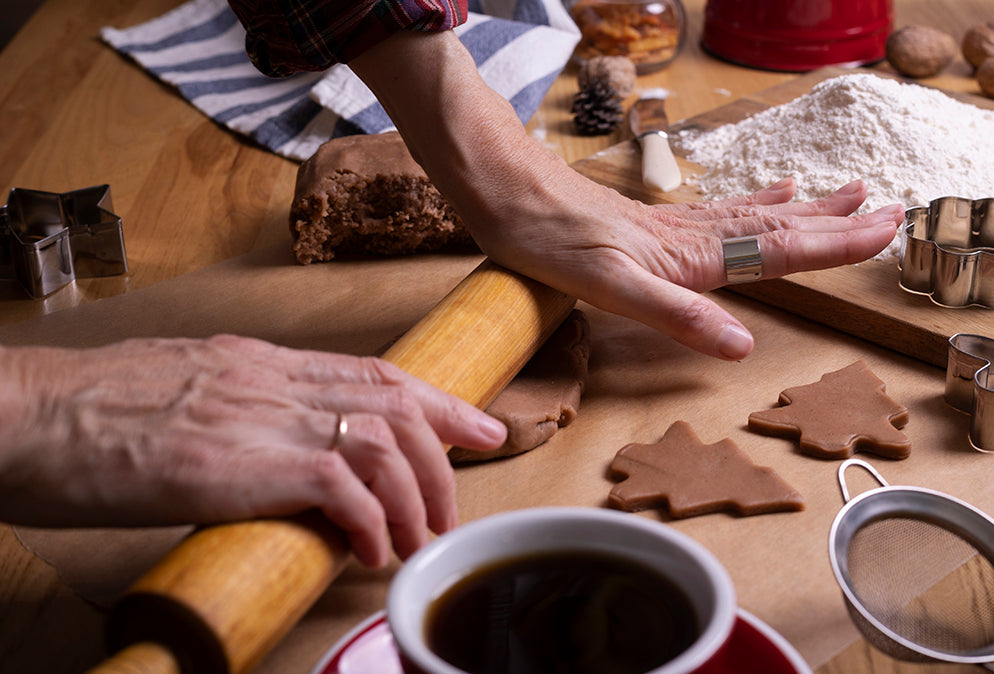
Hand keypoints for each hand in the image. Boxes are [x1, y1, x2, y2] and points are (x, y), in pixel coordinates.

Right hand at [0, 335, 506, 567]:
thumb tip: (274, 441)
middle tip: (461, 500)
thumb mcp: (179, 390)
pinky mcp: (244, 461)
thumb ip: (238, 405)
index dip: (435, 400)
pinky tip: (370, 548)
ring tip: (415, 540)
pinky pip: (342, 484)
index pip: (373, 371)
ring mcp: (262, 415)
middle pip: (396, 402)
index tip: (475, 424)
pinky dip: (372, 519)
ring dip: (415, 496)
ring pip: (385, 441)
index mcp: (259, 361)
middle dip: (445, 451)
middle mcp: (273, 379)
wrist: (27, 415)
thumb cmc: (86, 412)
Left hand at [352, 31, 902, 361]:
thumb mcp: (611, 287)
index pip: (781, 250)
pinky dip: (756, 205)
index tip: (887, 231)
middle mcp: (693, 239)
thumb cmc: (550, 242)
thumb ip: (679, 315)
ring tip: (847, 194)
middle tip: (891, 209)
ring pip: (757, 217)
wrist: (506, 196)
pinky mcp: (652, 227)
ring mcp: (674, 230)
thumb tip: (742, 346)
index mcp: (693, 257)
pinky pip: (722, 215)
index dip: (836, 244)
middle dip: (837, 224)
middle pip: (781, 228)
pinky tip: (768, 196)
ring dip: (806, 210)